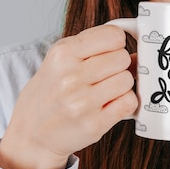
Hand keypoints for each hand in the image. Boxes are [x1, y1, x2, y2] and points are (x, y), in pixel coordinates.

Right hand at [0, 25, 137, 168]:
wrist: (33, 132)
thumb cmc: (50, 92)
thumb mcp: (60, 60)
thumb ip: (93, 47)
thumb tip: (137, 52)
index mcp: (62, 54)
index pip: (113, 35)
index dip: (115, 44)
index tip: (108, 53)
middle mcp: (70, 77)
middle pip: (122, 58)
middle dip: (118, 66)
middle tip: (104, 75)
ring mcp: (82, 102)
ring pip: (127, 80)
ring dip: (121, 86)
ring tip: (105, 91)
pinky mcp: (94, 124)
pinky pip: (128, 102)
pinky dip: (124, 103)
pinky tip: (110, 104)